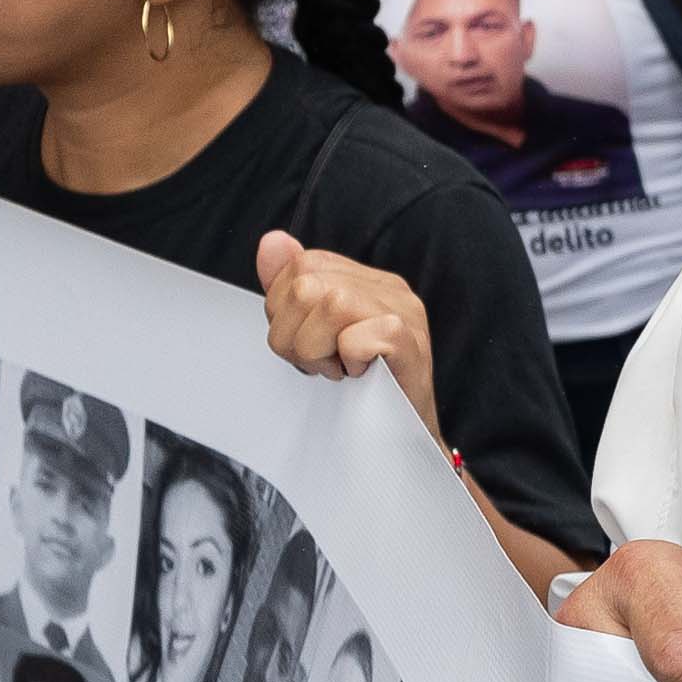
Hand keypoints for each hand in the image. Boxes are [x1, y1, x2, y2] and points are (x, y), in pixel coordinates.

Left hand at [257, 231, 439, 438]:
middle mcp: (388, 289)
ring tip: (340, 368)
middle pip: (307, 283)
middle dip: (295, 336)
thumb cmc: (363, 392)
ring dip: (319, 350)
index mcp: (366, 281)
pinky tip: (361, 374)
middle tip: (321, 362)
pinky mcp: (410, 344)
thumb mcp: (316, 335)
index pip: (301, 266)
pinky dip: (348, 361)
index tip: (308, 345)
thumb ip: (292, 288)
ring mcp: (404, 313)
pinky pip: (358, 337)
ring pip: (330, 304)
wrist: (406, 441)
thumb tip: (271, 241)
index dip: (285, 313)